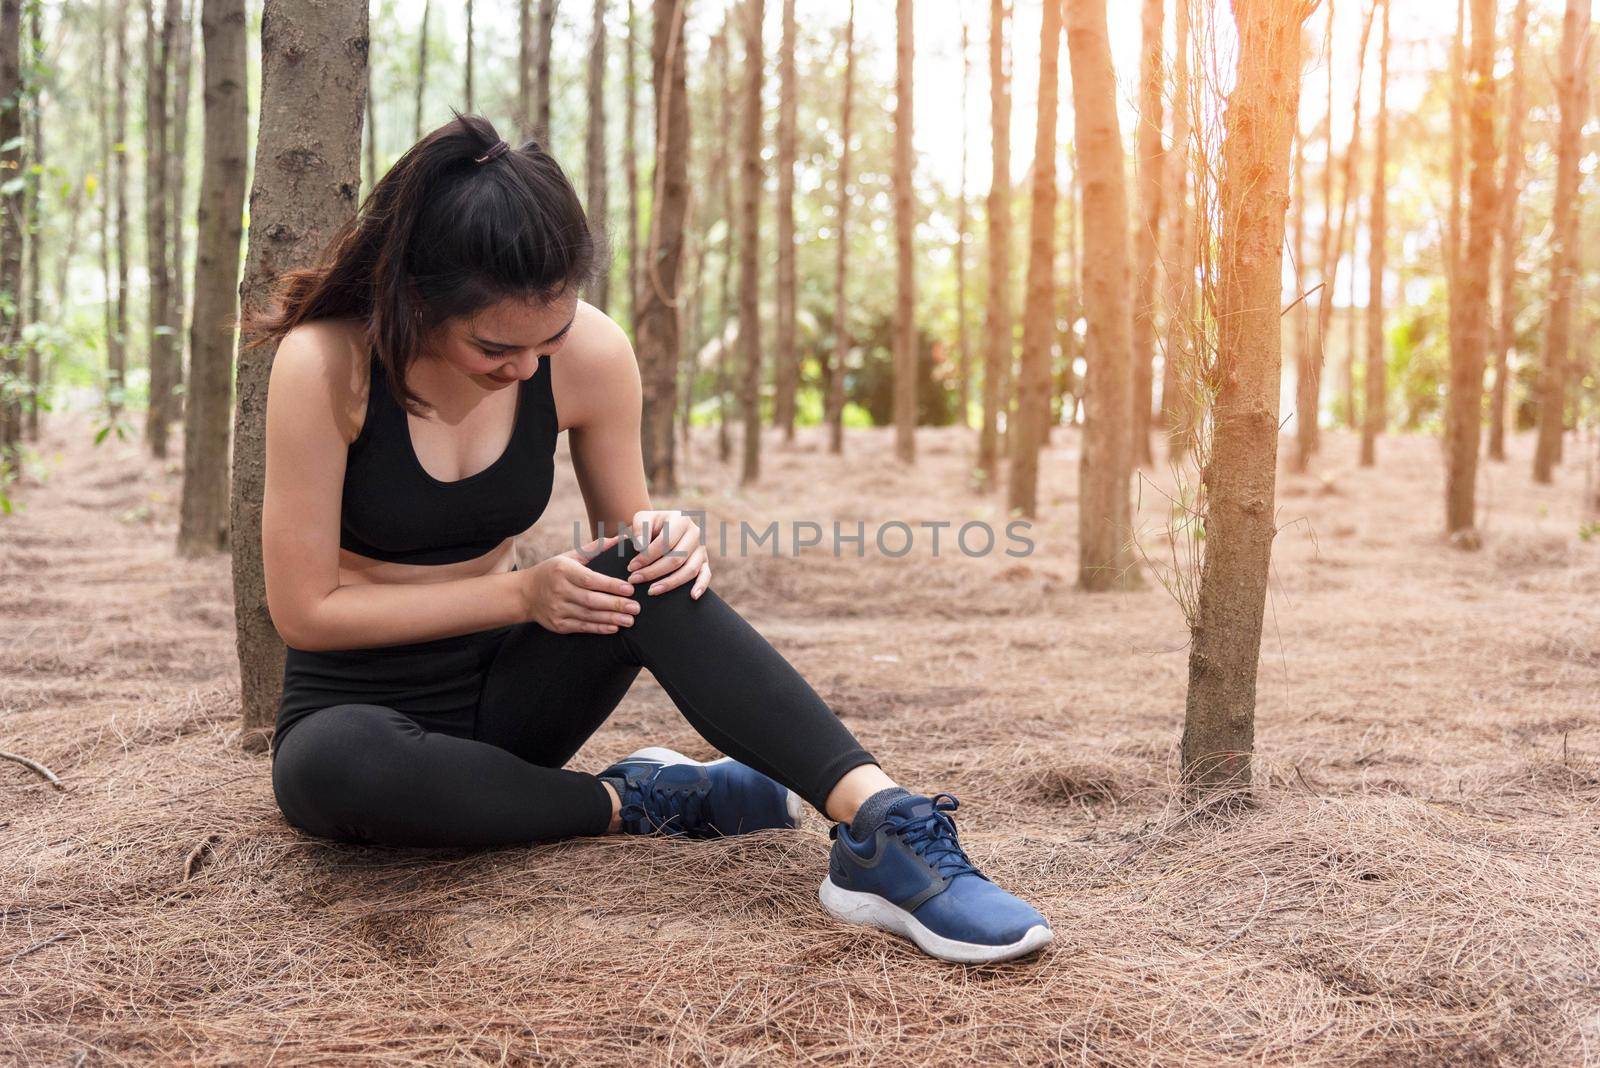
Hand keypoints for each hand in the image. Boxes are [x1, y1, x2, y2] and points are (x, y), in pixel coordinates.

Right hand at [520, 534, 641, 633]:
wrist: (525, 593)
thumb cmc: (553, 571)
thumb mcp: (569, 556)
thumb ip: (595, 549)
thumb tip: (620, 539)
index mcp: (563, 570)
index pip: (590, 579)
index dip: (610, 585)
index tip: (629, 589)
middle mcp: (559, 590)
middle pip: (591, 600)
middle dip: (615, 604)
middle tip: (636, 607)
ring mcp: (557, 609)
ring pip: (588, 615)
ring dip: (611, 618)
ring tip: (630, 620)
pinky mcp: (558, 624)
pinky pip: (582, 627)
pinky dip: (598, 628)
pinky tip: (614, 627)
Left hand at [625, 509, 710, 598]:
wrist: (661, 528)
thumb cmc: (650, 526)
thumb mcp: (641, 520)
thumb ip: (639, 530)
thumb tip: (641, 547)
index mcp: (681, 519)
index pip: (665, 543)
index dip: (647, 557)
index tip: (631, 567)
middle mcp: (695, 533)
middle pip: (676, 559)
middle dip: (653, 572)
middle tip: (634, 580)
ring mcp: (701, 549)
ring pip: (689, 570)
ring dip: (670, 583)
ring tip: (651, 591)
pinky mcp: (704, 562)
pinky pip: (706, 575)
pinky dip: (701, 586)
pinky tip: (692, 597)